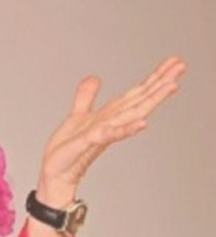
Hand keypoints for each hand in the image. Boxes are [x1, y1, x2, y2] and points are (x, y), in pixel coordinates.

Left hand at [37, 56, 186, 205]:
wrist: (56, 173)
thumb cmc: (67, 150)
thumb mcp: (77, 116)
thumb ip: (86, 97)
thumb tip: (94, 78)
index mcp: (109, 116)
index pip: (135, 94)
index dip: (154, 77)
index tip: (173, 62)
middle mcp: (111, 124)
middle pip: (139, 100)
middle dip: (160, 83)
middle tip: (181, 66)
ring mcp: (101, 134)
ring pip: (131, 115)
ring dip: (151, 101)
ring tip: (170, 86)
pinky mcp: (87, 144)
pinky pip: (107, 134)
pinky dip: (124, 129)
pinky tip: (141, 123)